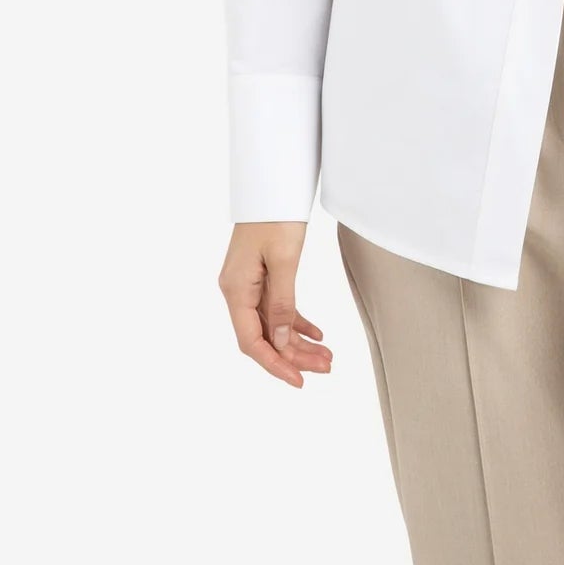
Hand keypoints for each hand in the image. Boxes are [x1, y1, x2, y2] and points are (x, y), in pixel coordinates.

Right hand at [218, 222, 333, 387]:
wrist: (273, 184)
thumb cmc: (276, 215)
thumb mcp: (284, 260)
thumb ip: (283, 302)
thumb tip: (281, 341)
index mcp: (236, 289)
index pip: (252, 341)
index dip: (275, 364)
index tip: (299, 380)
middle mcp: (237, 291)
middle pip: (265, 337)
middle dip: (294, 356)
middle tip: (326, 368)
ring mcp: (249, 284)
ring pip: (273, 324)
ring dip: (298, 342)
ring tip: (327, 356)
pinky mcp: (261, 276)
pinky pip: (278, 307)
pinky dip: (297, 321)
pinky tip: (317, 333)